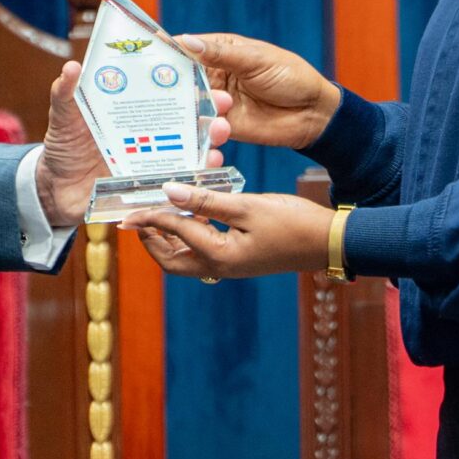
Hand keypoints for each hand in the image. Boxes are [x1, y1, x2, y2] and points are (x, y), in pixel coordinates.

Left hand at [34, 60, 232, 233]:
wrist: (55, 189)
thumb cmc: (63, 147)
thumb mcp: (64, 117)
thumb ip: (66, 93)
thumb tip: (72, 66)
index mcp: (134, 113)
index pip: (168, 95)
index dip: (189, 86)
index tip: (207, 78)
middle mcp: (149, 136)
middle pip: (187, 123)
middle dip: (209, 115)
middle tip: (223, 108)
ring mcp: (152, 163)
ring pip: (189, 153)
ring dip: (208, 145)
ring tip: (217, 139)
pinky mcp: (149, 188)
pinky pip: (177, 183)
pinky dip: (193, 178)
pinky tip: (205, 171)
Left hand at [126, 183, 333, 280]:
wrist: (328, 242)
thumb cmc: (292, 223)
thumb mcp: (247, 206)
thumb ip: (206, 200)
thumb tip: (169, 192)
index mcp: (218, 256)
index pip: (173, 233)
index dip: (150, 217)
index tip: (130, 207)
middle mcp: (219, 267)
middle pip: (170, 261)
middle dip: (150, 240)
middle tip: (137, 219)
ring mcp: (229, 266)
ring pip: (185, 259)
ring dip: (168, 239)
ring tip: (158, 215)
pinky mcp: (238, 259)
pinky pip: (202, 252)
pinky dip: (189, 236)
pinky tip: (192, 215)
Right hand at [176, 33, 340, 150]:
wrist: (314, 114)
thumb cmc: (290, 77)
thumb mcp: (256, 60)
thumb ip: (221, 54)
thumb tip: (186, 41)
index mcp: (220, 51)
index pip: (186, 49)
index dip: (165, 53)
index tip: (144, 58)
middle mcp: (213, 77)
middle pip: (181, 81)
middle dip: (172, 87)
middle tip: (160, 93)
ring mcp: (217, 103)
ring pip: (191, 107)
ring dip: (199, 109)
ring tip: (223, 108)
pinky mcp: (224, 127)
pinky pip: (205, 130)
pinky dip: (207, 132)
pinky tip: (220, 131)